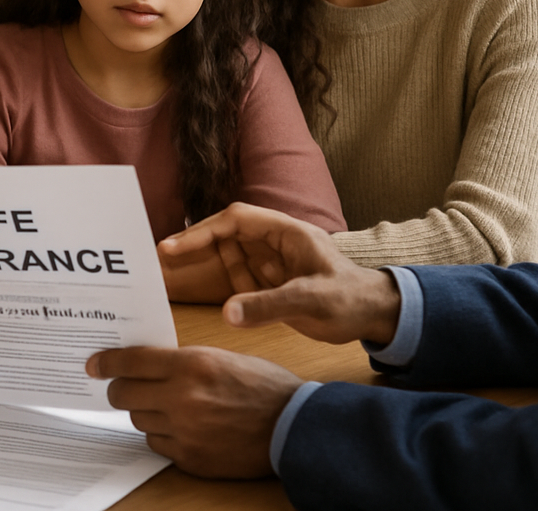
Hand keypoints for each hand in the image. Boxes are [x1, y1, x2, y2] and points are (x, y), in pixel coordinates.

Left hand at [87, 345, 301, 477]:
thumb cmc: (263, 385)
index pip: (132, 361)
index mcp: (192, 364)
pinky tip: (179, 426)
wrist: (292, 426)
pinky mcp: (189, 459)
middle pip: (124, 394)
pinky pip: (156, 443)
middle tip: (120, 385)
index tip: (93, 364)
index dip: (107, 362)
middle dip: (118, 388)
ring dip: (143, 411)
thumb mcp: (223, 357)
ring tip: (163, 404)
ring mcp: (184, 432)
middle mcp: (182, 398)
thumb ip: (185, 360)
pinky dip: (161, 433)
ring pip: (137, 420)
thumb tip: (148, 363)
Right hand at [158, 203, 400, 345]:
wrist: (375, 316)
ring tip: (173, 276)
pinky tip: (206, 295)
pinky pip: (241, 278)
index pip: (235, 221)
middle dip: (196, 245)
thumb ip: (268, 305)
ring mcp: (274, 262)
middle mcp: (276, 242)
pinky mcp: (274, 282)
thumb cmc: (350, 299)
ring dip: (207, 265)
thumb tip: (227, 313)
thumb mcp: (311, 301)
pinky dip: (223, 284)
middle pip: (227, 234)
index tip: (173, 247)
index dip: (202, 231)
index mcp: (286, 232)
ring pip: (231, 256)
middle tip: (162, 259)